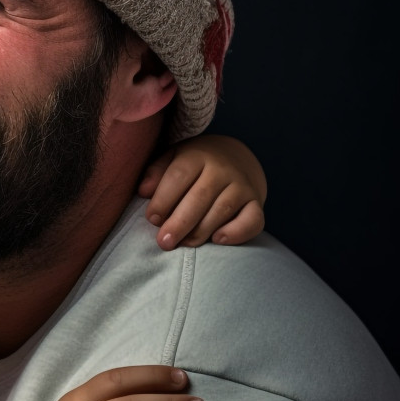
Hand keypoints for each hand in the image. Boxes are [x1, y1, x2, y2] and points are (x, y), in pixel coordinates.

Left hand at [138, 134, 266, 249]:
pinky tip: (218, 240)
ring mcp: (242, 186)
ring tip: (183, 244)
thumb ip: (156, 172)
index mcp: (197, 155)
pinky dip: (236, 232)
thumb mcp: (173, 158)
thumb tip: (143, 191)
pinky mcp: (256, 203)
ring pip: (222, 211)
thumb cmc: (195, 164)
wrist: (236, 158)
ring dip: (200, 231)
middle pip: (199, 197)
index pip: (179, 176)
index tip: (152, 219)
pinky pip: (252, 220)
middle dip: (179, 222)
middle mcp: (222, 169)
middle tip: (164, 242)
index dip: (163, 199)